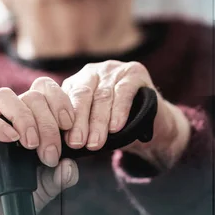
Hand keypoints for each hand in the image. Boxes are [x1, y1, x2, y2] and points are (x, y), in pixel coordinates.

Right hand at [0, 77, 79, 214]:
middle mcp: (13, 114)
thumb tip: (70, 165)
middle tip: (50, 154)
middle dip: (47, 123)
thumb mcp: (51, 184)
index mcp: (35, 115)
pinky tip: (11, 139)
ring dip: (23, 118)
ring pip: (4, 96)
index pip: (47, 90)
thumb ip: (64, 175)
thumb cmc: (26, 191)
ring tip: (31, 144)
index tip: (71, 128)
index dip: (61, 102)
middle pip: (31, 95)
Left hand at [61, 60, 190, 168]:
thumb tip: (61, 145)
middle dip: (80, 121)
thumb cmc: (117, 128)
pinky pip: (124, 92)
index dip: (67, 121)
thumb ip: (77, 129)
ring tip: (96, 142)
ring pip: (103, 96)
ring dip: (99, 121)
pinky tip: (115, 128)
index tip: (68, 143)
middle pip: (82, 95)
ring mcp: (113, 69)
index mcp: (76, 83)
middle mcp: (92, 72)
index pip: (66, 99)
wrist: (154, 125)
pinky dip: (119, 111)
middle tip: (78, 142)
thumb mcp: (93, 128)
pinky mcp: (134, 72)